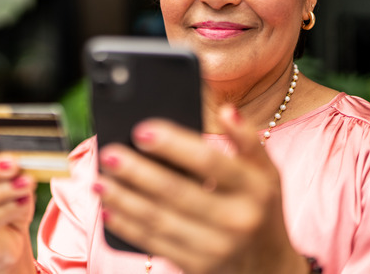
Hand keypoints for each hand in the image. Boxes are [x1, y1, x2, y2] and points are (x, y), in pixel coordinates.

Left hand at [94, 106, 307, 273]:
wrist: (270, 268)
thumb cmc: (260, 207)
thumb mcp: (266, 173)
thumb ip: (246, 140)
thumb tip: (226, 110)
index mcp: (254, 188)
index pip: (209, 161)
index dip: (173, 145)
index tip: (140, 130)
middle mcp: (237, 219)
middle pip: (176, 192)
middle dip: (137, 172)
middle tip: (109, 154)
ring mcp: (216, 248)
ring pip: (159, 220)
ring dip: (124, 199)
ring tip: (100, 180)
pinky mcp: (197, 268)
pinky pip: (155, 244)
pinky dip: (128, 226)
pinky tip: (108, 209)